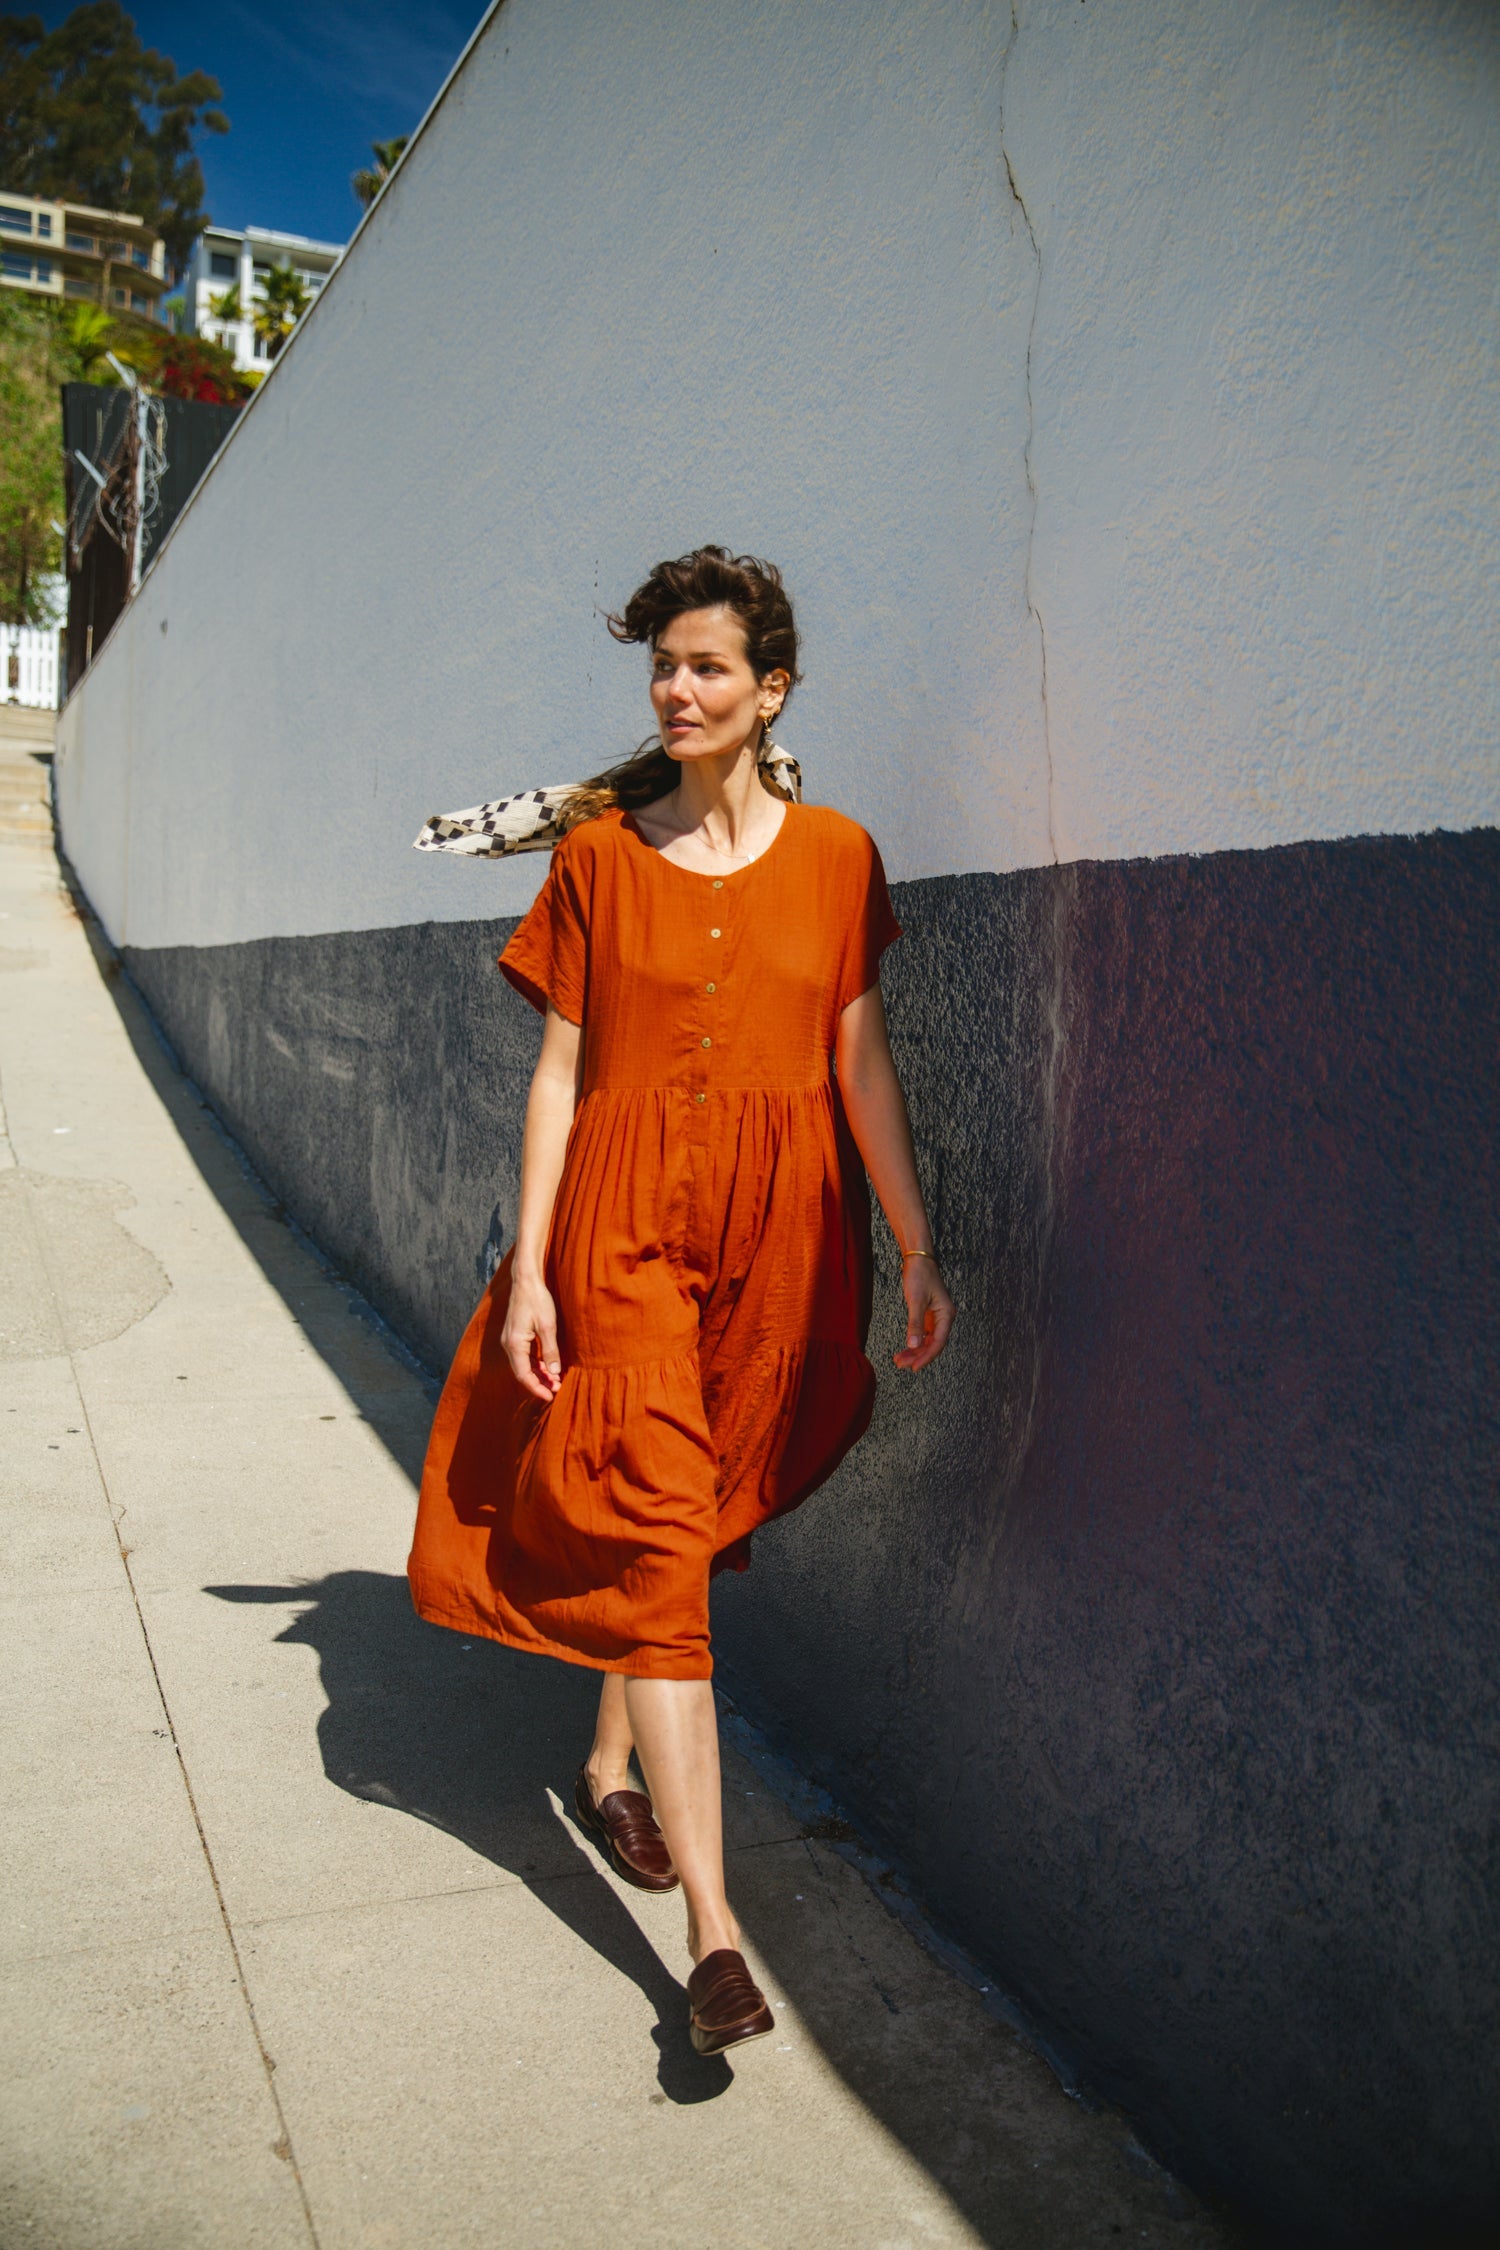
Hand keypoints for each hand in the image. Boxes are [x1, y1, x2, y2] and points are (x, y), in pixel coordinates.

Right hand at [502, 1266, 562, 1401]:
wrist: (526, 1280)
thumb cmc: (537, 1300)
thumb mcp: (548, 1326)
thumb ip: (550, 1351)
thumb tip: (554, 1373)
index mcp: (514, 1344)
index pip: (523, 1375)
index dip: (536, 1388)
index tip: (550, 1396)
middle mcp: (508, 1344)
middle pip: (522, 1372)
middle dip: (539, 1383)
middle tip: (557, 1389)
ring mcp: (510, 1340)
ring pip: (522, 1365)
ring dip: (538, 1374)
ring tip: (555, 1380)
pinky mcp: (514, 1335)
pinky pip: (523, 1356)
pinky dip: (534, 1364)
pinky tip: (547, 1367)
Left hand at [893, 1256, 953, 1371]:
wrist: (918, 1258)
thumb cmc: (920, 1275)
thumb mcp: (916, 1300)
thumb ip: (915, 1324)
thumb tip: (913, 1345)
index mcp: (946, 1314)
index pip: (938, 1343)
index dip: (926, 1357)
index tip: (914, 1367)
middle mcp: (944, 1317)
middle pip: (933, 1344)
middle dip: (917, 1356)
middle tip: (901, 1365)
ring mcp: (936, 1316)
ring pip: (927, 1340)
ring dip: (914, 1351)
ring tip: (899, 1360)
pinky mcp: (928, 1314)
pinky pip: (923, 1333)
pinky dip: (914, 1341)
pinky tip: (904, 1349)